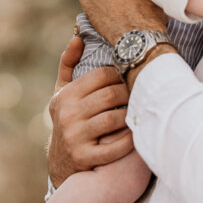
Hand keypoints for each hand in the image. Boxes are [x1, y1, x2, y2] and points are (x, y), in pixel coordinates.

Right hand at [47, 37, 131, 185]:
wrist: (61, 164)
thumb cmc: (68, 120)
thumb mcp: (62, 93)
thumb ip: (68, 64)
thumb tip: (78, 37)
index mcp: (65, 95)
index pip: (100, 75)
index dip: (120, 75)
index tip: (129, 78)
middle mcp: (67, 114)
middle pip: (111, 95)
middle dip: (129, 94)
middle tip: (141, 94)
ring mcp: (75, 137)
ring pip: (115, 119)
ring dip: (131, 115)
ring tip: (139, 112)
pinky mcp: (85, 158)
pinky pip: (115, 147)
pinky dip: (129, 140)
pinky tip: (135, 134)